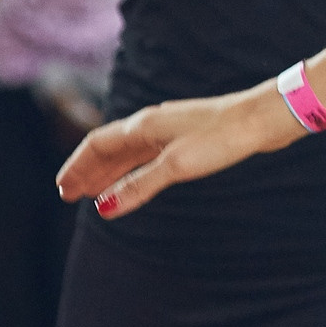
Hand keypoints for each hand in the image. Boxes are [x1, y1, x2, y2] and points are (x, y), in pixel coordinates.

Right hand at [57, 84, 302, 217]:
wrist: (263, 118)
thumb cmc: (222, 138)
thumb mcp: (176, 165)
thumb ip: (139, 185)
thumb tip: (104, 208)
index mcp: (144, 125)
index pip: (97, 144)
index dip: (77, 167)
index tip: (62, 189)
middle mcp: (153, 123)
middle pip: (110, 147)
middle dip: (89, 171)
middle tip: (71, 196)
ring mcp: (171, 128)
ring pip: (130, 151)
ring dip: (110, 171)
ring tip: (95, 192)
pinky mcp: (190, 136)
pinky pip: (148, 153)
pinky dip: (133, 168)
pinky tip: (136, 178)